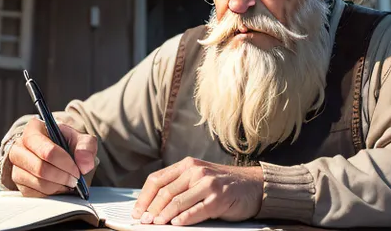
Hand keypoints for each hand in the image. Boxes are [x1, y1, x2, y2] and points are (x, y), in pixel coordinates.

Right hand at [8, 117, 96, 196]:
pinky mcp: (19, 184)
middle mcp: (19, 147)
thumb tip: (84, 164)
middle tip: (75, 178)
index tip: (77, 169)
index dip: (64, 162)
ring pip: (38, 183)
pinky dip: (52, 194)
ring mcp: (16, 166)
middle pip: (41, 168)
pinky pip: (35, 194)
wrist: (60, 156)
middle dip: (63, 176)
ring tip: (69, 182)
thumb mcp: (81, 140)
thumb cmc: (68, 145)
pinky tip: (59, 187)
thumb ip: (86, 147)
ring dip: (59, 186)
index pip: (47, 150)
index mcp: (33, 129)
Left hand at [131, 157, 262, 225]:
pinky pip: (197, 210)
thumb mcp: (198, 178)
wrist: (252, 185)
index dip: (144, 197)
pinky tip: (176, 223)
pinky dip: (185, 218)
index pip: (157, 179)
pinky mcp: (219, 198)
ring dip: (164, 215)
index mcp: (187, 165)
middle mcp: (196, 171)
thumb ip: (179, 185)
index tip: (137, 211)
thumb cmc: (222, 184)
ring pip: (178, 201)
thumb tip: (153, 205)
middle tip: (143, 221)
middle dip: (151, 208)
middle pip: (165, 191)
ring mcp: (208, 184)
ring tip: (155, 224)